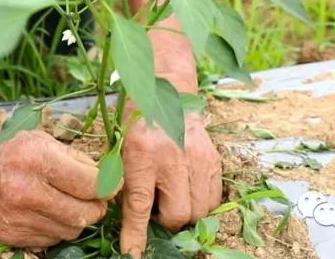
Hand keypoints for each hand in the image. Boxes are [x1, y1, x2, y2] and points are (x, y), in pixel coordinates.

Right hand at [0, 123, 108, 247]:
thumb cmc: (0, 144)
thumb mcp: (38, 136)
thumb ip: (73, 157)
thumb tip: (104, 177)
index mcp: (35, 159)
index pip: (91, 184)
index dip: (108, 184)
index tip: (110, 182)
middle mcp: (26, 192)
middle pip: (85, 213)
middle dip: (97, 205)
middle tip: (95, 196)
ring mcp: (17, 217)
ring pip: (71, 230)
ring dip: (78, 218)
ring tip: (70, 201)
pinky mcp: (10, 234)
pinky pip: (49, 239)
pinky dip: (56, 227)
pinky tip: (49, 210)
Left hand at [119, 111, 221, 255]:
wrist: (167, 91)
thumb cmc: (136, 122)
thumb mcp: (120, 147)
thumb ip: (123, 181)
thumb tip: (127, 220)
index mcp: (142, 153)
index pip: (140, 205)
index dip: (136, 234)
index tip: (132, 253)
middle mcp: (172, 157)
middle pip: (177, 215)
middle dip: (166, 222)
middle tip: (158, 210)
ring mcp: (197, 158)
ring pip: (200, 211)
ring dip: (186, 214)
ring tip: (173, 198)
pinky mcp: (213, 159)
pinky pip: (213, 198)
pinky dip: (201, 203)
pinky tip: (188, 190)